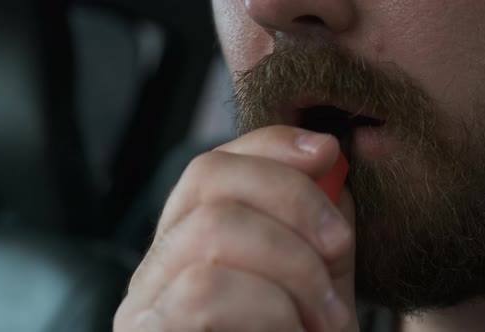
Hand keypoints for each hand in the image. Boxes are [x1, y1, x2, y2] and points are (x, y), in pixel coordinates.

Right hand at [114, 125, 357, 331]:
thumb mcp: (317, 278)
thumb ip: (316, 224)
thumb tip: (325, 159)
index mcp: (195, 238)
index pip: (215, 162)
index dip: (271, 145)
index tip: (329, 152)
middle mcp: (160, 259)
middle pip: (209, 178)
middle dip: (292, 201)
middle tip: (337, 249)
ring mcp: (146, 299)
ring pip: (213, 231)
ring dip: (292, 269)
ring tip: (325, 318)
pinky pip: (208, 291)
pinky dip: (271, 310)